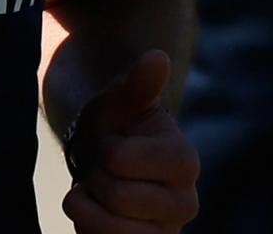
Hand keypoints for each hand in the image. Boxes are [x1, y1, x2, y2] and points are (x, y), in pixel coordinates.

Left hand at [63, 50, 199, 232]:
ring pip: (108, 230)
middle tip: (105, 170)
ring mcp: (166, 233)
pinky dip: (87, 228)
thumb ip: (140, 83)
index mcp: (185, 161)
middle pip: (114, 195)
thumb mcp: (123, 101)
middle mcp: (184, 203)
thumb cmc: (118, 128)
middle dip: (95, 178)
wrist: (106, 163)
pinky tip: (96, 214)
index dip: (105, 149)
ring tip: (98, 192)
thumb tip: (157, 58)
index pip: (120, 159)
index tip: (116, 144)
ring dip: (87, 207)